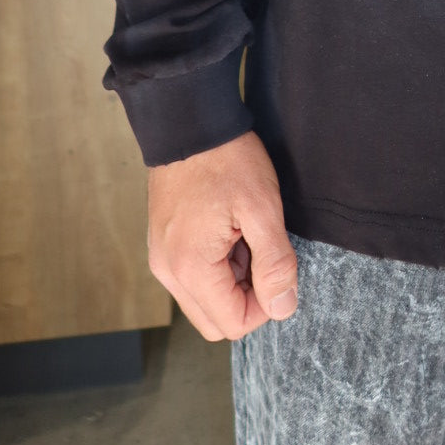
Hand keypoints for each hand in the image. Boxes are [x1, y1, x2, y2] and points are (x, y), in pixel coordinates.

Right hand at [147, 131, 298, 340]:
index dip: (265, 304)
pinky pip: (193, 276)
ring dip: (233, 279)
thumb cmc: (226, 160)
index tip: (277, 265)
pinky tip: (229, 229)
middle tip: (261, 251)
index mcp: (190, 268)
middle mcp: (168, 272)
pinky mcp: (162, 244)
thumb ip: (275, 263)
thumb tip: (283, 308)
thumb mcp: (262, 208)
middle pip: (215, 320)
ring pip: (205, 299)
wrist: (189, 121)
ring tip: (244, 233)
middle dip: (247, 296)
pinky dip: (217, 265)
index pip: (233, 324)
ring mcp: (161, 258)